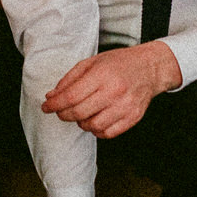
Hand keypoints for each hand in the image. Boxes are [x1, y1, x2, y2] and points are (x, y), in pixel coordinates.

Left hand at [40, 41, 182, 138]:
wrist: (149, 68)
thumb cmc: (119, 63)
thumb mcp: (91, 62)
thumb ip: (69, 79)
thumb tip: (51, 96)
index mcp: (102, 74)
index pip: (71, 96)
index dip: (54, 104)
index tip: (46, 107)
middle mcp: (115, 91)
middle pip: (79, 113)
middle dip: (63, 114)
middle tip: (60, 111)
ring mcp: (125, 106)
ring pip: (92, 126)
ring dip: (80, 123)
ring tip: (82, 113)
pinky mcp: (133, 118)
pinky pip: (107, 133)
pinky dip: (96, 130)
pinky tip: (95, 119)